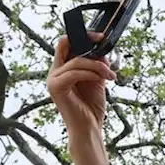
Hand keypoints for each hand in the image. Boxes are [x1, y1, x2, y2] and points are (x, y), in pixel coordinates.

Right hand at [46, 32, 114, 164]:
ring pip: (76, 60)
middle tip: (103, 43)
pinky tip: (102, 80)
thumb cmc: (91, 107)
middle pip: (65, 44)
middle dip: (87, 40)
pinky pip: (75, 72)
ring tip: (110, 75)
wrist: (89, 128)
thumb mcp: (97, 80)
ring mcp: (53, 79)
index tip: (100, 37)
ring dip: (98, 66)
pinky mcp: (56, 88)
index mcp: (63, 68)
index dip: (83, 36)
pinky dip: (91, 73)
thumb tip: (102, 50)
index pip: (66, 43)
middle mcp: (55, 71)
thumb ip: (96, 64)